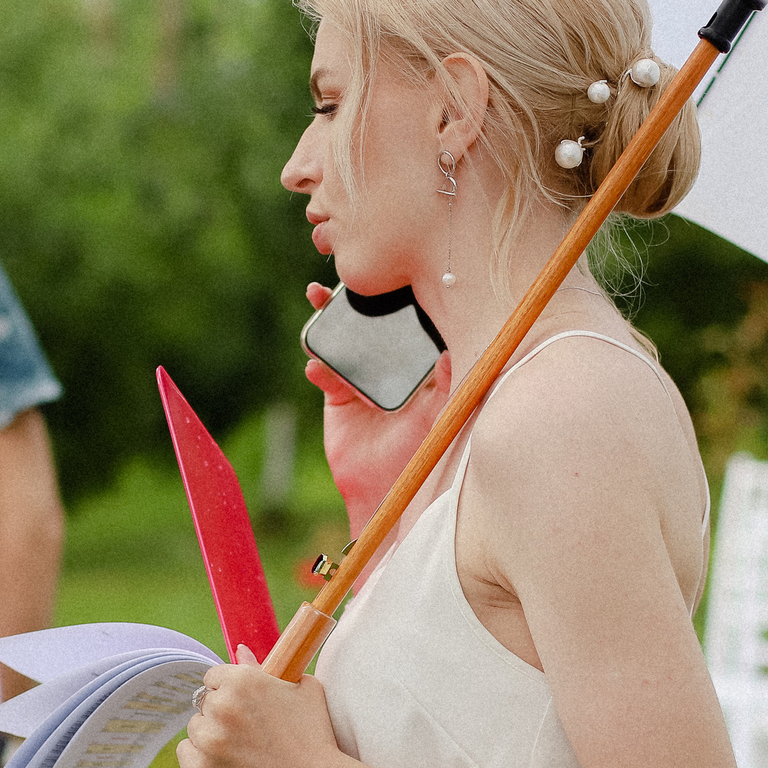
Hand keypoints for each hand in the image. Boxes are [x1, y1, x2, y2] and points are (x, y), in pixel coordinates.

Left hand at [175, 649, 354, 767]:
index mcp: (243, 681)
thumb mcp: (304, 691)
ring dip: (212, 739)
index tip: (245, 710)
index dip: (230, 693)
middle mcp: (221, 706)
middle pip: (204, 704)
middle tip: (251, 736)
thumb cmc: (317, 740)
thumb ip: (266, 668)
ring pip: (196, 730)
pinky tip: (228, 767)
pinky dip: (201, 761)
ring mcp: (210, 741)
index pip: (213, 678)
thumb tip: (240, 651)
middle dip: (222, 716)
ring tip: (244, 754)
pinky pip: (186, 755)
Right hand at [304, 282, 452, 538]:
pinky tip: (317, 366)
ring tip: (316, 302)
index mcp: (416, 368)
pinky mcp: (337, 397)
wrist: (384, 492)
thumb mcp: (438, 417)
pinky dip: (319, 365)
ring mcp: (361, 380)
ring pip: (343, 341)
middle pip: (369, 325)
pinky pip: (325, 373)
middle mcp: (389, 369)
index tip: (384, 275)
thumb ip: (445, 385)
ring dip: (327, 322)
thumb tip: (451, 352)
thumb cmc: (419, 455)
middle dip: (353, 301)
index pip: (405, 325)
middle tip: (340, 280)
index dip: (393, 299)